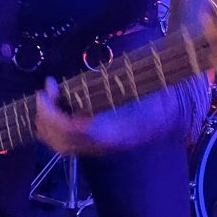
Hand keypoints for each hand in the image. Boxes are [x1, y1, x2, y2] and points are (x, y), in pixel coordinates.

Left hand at [35, 77, 179, 155]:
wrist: (171, 115)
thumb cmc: (158, 98)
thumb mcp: (145, 87)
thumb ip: (123, 83)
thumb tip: (103, 69)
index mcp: (116, 133)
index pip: (75, 132)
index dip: (55, 115)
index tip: (49, 89)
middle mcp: (105, 146)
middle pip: (63, 143)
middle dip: (46, 117)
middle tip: (45, 90)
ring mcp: (99, 148)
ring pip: (62, 146)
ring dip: (46, 123)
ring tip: (47, 97)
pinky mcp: (95, 144)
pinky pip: (67, 142)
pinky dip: (53, 127)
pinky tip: (55, 106)